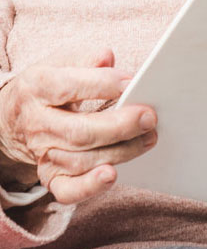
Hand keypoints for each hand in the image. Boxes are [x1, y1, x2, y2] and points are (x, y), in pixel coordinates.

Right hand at [0, 48, 156, 203]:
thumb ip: (85, 58)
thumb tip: (107, 58)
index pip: (69, 87)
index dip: (103, 85)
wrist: (15, 117)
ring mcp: (42, 153)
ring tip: (148, 138)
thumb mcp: (60, 62)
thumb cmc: (49, 85)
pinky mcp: (49, 177)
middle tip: (149, 117)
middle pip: (79, 131)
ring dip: (119, 152)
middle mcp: (37, 123)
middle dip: (119, 125)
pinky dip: (89, 187)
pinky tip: (111, 176)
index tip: (132, 82)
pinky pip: (67, 190)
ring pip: (80, 160)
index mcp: (39, 88)